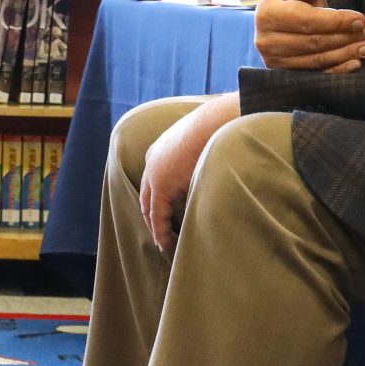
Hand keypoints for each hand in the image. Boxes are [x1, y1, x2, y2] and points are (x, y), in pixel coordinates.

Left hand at [138, 94, 241, 253]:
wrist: (217, 122)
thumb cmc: (217, 130)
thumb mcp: (203, 146)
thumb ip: (197, 162)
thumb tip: (210, 173)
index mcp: (159, 151)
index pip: (153, 183)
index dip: (158, 201)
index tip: (166, 216)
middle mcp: (152, 162)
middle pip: (147, 196)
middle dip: (152, 217)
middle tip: (161, 235)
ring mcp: (153, 173)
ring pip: (149, 207)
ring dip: (156, 226)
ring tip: (165, 243)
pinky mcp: (160, 185)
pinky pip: (156, 214)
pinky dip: (160, 230)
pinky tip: (167, 243)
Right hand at [255, 0, 364, 72]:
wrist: (280, 21)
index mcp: (266, 14)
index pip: (306, 20)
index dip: (335, 21)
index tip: (361, 19)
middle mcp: (265, 41)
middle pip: (314, 42)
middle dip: (346, 36)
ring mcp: (274, 61)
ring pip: (317, 59)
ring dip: (347, 53)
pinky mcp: (286, 74)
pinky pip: (316, 74)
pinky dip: (338, 70)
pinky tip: (355, 62)